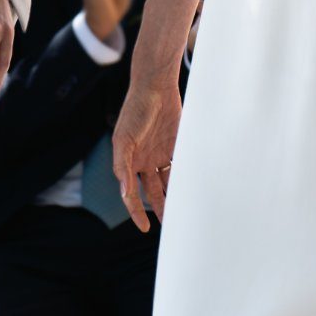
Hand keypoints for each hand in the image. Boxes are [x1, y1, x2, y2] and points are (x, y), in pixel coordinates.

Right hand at [112, 76, 181, 232]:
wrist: (155, 87)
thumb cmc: (134, 110)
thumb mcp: (123, 138)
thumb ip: (122, 166)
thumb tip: (124, 192)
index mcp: (127, 161)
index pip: (130, 193)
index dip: (136, 211)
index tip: (144, 227)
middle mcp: (143, 161)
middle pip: (151, 192)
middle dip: (159, 208)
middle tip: (169, 226)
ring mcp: (159, 154)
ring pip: (167, 183)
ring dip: (173, 196)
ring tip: (183, 214)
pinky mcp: (174, 146)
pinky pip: (180, 167)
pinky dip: (185, 179)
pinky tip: (192, 190)